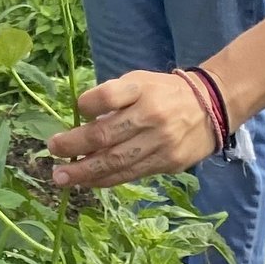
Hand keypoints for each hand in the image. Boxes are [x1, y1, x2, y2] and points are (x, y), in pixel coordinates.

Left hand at [47, 71, 216, 187]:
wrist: (211, 108)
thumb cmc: (164, 92)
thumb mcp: (139, 81)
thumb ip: (112, 97)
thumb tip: (81, 119)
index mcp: (142, 89)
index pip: (108, 97)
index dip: (87, 105)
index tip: (76, 110)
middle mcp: (151, 116)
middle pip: (106, 134)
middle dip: (74, 146)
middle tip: (53, 150)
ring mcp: (160, 142)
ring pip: (116, 161)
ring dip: (85, 172)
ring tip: (61, 177)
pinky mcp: (167, 163)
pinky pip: (131, 174)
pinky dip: (106, 180)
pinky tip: (87, 182)